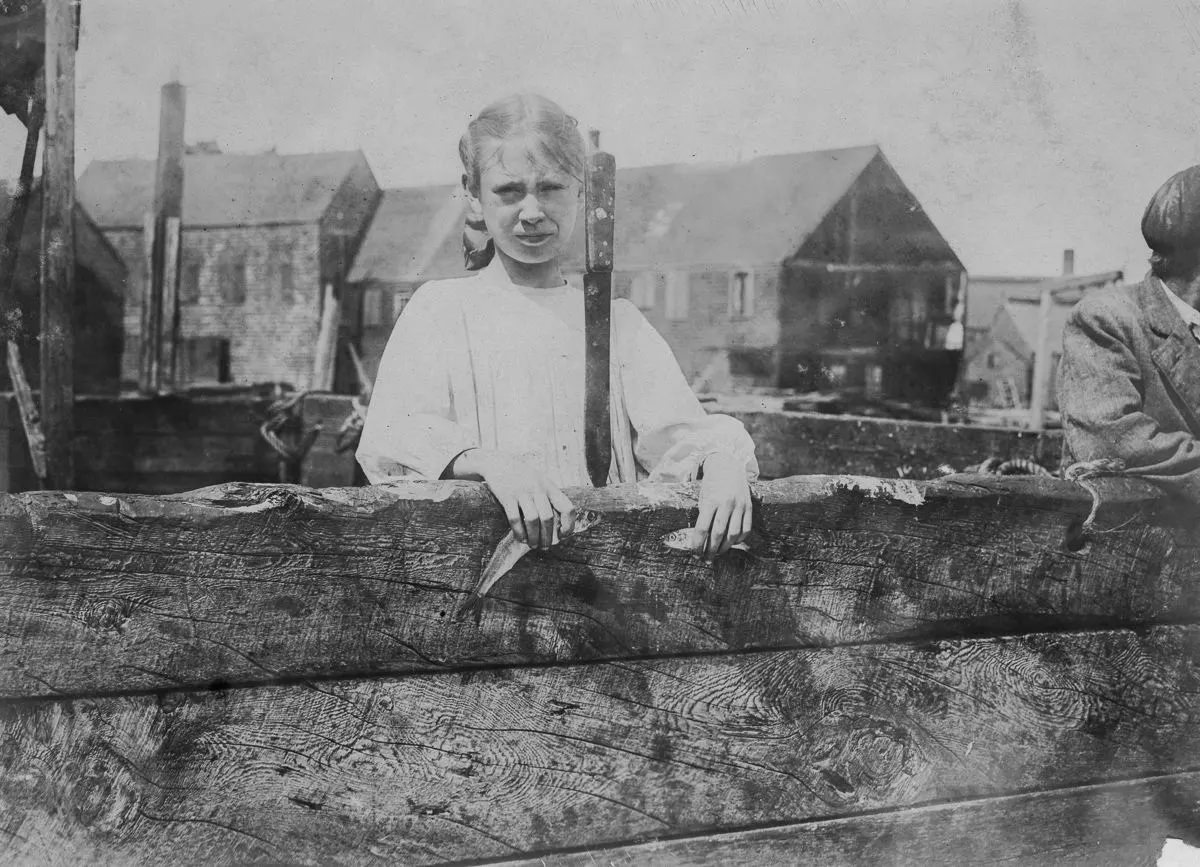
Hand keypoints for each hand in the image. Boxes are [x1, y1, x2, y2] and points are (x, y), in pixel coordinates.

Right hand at [451, 449, 575, 549]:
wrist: (499, 463)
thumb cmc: (523, 477)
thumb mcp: (541, 481)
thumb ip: (550, 498)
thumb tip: (560, 524)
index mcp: (550, 487)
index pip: (567, 507)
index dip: (568, 525)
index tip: (562, 535)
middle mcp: (538, 489)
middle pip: (548, 518)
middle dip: (548, 537)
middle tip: (545, 547)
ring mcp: (522, 492)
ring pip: (533, 520)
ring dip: (534, 537)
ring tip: (533, 545)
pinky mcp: (507, 496)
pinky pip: (515, 518)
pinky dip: (519, 532)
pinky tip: (521, 539)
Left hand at [692, 452, 751, 560]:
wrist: (728, 467)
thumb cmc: (711, 484)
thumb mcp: (703, 497)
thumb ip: (704, 516)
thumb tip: (702, 539)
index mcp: (711, 501)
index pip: (702, 528)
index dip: (698, 544)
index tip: (695, 552)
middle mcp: (726, 504)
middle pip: (718, 534)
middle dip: (711, 549)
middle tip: (706, 558)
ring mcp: (740, 506)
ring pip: (733, 534)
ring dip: (725, 547)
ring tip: (718, 553)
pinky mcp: (749, 507)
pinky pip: (746, 529)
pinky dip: (739, 539)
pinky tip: (732, 543)